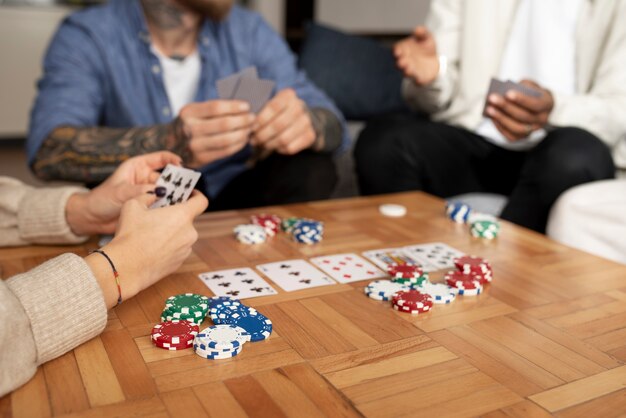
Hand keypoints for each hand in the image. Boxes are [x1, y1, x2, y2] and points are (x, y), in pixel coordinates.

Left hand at [66, 151, 180, 234]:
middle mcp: (145, 178)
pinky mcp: (149, 205)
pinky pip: (163, 204)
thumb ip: (141, 190)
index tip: (182, 165)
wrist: (92, 218)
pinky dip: (169, 207)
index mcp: (137, 166)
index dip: (172, 159)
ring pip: (167, 191)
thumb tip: (161, 190)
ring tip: (183, 201)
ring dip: (174, 196)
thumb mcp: (121, 192)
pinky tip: (175, 210)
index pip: (160, 158)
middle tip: (187, 189)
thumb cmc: (102, 200)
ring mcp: (148, 192)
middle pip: (167, 176)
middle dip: (177, 182)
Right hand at [86, 191, 207, 307]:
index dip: (196, 195)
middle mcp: (189, 233)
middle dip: (175, 216)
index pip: (201, 202)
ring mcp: (186, 249)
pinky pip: (177, 249)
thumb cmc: (130, 235)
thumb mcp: (133, 205)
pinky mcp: (180, 262)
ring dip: (171, 232)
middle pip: (187, 219)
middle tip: (158, 216)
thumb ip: (147, 196)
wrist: (126, 267)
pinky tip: (152, 248)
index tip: (189, 194)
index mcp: (182, 215)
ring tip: (151, 234)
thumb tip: (153, 195)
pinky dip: (168, 246)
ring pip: (182, 235)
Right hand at [177, 100, 255, 166]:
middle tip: (253, 118)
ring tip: (249, 129)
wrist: (169, 143)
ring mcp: (194, 145)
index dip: (234, 106)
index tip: (247, 106)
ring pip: (226, 140)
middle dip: (243, 121)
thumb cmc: (190, 123)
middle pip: (224, 124)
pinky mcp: (200, 159)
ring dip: (243, 134)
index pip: (216, 107)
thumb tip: (242, 106)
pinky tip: (243, 140)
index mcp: (189, 112)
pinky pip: (225, 152)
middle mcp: (189, 129)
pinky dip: (238, 145)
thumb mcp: (194, 112)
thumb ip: (214, 109)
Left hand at [251, 89, 316, 154]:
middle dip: (262, 135)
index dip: (261, 119)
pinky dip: (279, 149)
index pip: (274, 107)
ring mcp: (306, 122)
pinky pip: (290, 148)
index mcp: (288, 95)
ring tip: (262, 144)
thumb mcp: (271, 104)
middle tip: (253, 140)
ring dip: (269, 144)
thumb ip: (260, 110)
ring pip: (283, 139)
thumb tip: (246, 122)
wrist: (302, 118)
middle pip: (278, 125)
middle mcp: (300, 107)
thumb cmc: (279, 112)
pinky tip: (274, 146)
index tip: (252, 127)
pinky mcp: (310, 136)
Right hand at [394, 26, 438, 85]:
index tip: (398, 51)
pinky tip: (418, 80)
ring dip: (406, 71)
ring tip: (407, 69)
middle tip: (401, 61)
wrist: (435, 61)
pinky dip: (417, 80)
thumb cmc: (426, 48)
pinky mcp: (420, 78)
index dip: (397, 51)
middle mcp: (405, 61)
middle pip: (400, 62)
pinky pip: (417, 80)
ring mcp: (412, 70)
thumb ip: (422, 33)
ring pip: (407, 72)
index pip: (398, 50)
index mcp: (404, 50)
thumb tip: (417, 29)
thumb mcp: (426, 37)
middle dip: (400, 62)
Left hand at [485, 79, 553, 141]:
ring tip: (489, 109)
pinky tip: (491, 117)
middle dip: (506, 107)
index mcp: (548, 104)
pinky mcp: (523, 137)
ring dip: (501, 118)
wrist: (536, 105)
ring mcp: (533, 130)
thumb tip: (504, 93)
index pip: (536, 104)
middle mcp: (543, 119)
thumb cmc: (531, 92)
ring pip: (517, 128)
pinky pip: (511, 136)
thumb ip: (521, 87)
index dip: (522, 99)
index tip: (508, 93)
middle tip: (492, 98)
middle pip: (524, 116)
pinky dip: (500, 127)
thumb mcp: (530, 85)